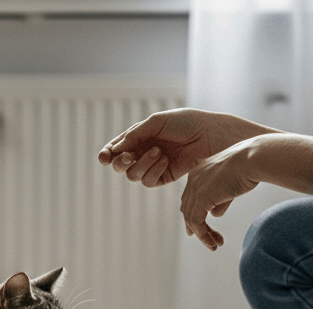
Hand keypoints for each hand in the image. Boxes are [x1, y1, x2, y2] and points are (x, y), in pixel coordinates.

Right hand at [97, 109, 217, 187]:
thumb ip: (134, 135)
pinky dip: (154, 170)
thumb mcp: (156, 122)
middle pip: (119, 166)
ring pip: (133, 175)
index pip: (116, 148)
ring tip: (158, 152)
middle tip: (127, 157)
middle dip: (120, 163)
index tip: (103, 158)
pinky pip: (148, 181)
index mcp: (138, 137)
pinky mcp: (164, 177)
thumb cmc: (185, 123)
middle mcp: (142, 152)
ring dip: (142, 164)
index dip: (107, 154)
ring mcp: (152, 166)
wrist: (209, 135)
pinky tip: (165, 160)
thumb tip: (115, 150)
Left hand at [180, 141, 259, 250]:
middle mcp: (193, 179)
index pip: (191, 199)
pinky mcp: (201, 198)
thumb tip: (215, 215)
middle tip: (209, 242)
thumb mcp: (231, 186)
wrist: (254, 159)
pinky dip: (203, 235)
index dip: (194, 215)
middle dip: (197, 228)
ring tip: (215, 246)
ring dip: (202, 235)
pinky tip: (213, 243)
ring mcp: (195, 188)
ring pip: (191, 219)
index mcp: (199, 172)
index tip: (203, 230)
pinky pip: (196, 222)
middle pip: (188, 209)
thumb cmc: (249, 167)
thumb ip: (221, 200)